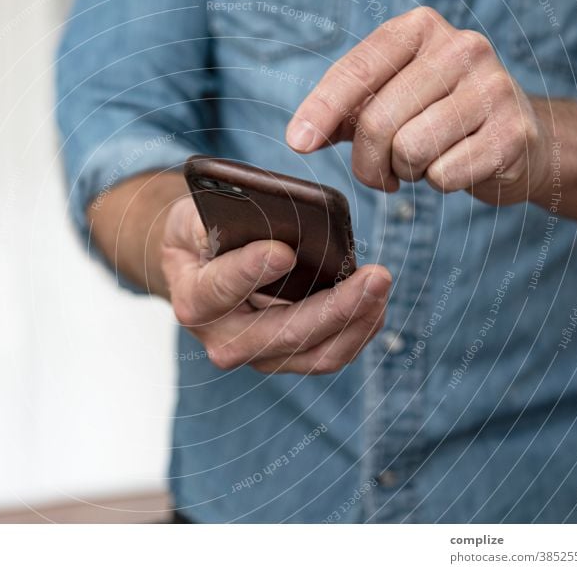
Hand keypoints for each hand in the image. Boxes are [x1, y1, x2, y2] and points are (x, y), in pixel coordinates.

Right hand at [160, 198, 391, 374]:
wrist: (196, 272)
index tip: (285, 252)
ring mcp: (258, 355)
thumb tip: (272, 220)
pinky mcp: (286, 357)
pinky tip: (376, 302)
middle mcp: (223, 339)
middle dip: (336, 308)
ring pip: (316, 355)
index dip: (252, 271)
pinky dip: (358, 330)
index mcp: (194, 301)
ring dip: (357, 323)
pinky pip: (329, 354)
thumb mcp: (194, 219)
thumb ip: (219, 221)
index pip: (221, 289)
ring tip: (382, 285)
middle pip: (284, 335)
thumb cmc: (198, 239)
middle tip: (376, 276)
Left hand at [286, 6, 550, 205]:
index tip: (298, 143)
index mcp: (419, 30)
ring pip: (410, 149)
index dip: (322, 109)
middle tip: (379, 171)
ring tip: (421, 161)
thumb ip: (343, 113)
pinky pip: (444, 174)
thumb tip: (301, 136)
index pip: (357, 69)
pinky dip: (439, 182)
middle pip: (378, 121)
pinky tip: (454, 166)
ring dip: (404, 170)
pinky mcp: (513, 131)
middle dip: (368, 161)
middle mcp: (461, 47)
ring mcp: (493, 87)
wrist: (515, 135)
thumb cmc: (436, 116)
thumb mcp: (385, 101)